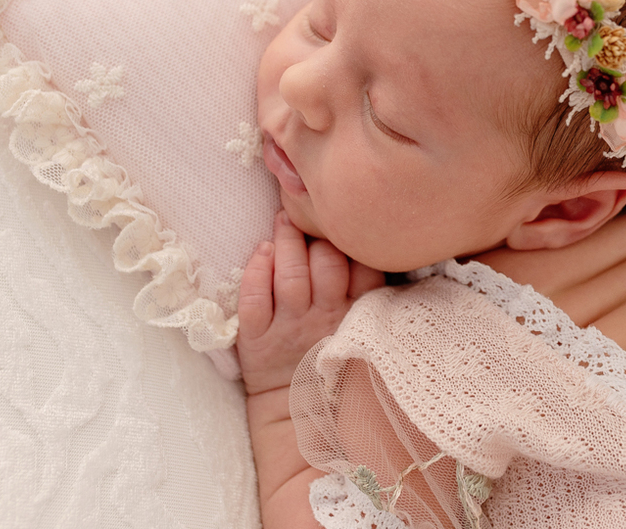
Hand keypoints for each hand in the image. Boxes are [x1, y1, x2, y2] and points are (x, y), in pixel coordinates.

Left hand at [236, 210, 384, 395]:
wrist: (296, 414)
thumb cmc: (330, 361)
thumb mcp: (363, 330)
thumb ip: (370, 294)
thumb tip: (372, 246)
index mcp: (357, 315)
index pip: (363, 267)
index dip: (352, 238)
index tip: (343, 218)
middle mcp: (325, 318)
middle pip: (327, 264)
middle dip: (317, 233)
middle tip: (307, 210)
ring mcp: (290, 328)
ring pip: (290, 276)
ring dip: (286, 241)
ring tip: (283, 219)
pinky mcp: (257, 340)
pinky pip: (254, 299)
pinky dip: (256, 271)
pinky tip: (262, 251)